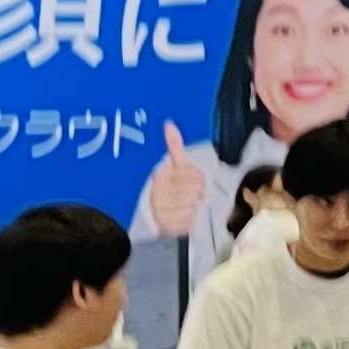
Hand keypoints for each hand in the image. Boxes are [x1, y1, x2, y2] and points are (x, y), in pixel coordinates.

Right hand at [145, 122, 206, 238]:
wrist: (150, 214)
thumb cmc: (166, 187)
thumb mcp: (171, 165)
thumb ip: (173, 145)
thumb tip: (169, 124)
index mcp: (161, 174)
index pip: (197, 175)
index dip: (198, 178)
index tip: (188, 180)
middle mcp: (158, 190)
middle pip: (198, 190)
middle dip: (197, 192)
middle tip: (188, 193)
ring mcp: (161, 209)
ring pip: (196, 204)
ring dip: (194, 205)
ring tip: (183, 204)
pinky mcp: (166, 225)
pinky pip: (191, 220)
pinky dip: (190, 218)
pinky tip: (180, 214)